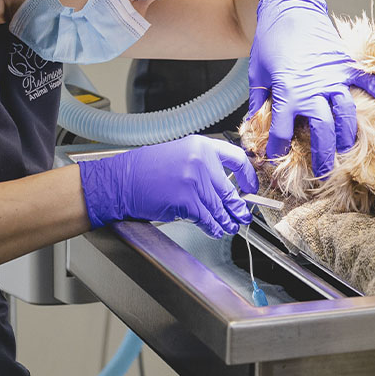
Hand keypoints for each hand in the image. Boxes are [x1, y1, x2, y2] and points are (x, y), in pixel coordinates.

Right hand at [79, 136, 257, 237]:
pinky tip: (215, 229)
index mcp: (201, 146)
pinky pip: (207, 218)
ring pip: (219, 208)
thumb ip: (204, 165)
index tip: (251, 187)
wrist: (123, 180)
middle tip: (243, 215)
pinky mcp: (186, 201)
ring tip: (230, 226)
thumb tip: (225, 184)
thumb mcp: (180, 154)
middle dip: (238, 207)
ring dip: (227, 221)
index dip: (248, 175)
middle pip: (229, 190)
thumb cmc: (147, 169)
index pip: (237, 158)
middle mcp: (201, 161)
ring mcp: (194, 181)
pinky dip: (213, 227)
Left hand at [248, 0, 374, 177]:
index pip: (282, 131)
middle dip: (324, 155)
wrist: (287, 8)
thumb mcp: (257, 73)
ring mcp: (333, 77)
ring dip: (348, 135)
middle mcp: (314, 89)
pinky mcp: (346, 64)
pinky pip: (367, 80)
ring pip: (346, 114)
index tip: (276, 158)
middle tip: (324, 170)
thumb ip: (257, 102)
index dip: (277, 148)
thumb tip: (253, 126)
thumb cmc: (269, 40)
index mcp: (288, 92)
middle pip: (322, 131)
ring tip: (347, 150)